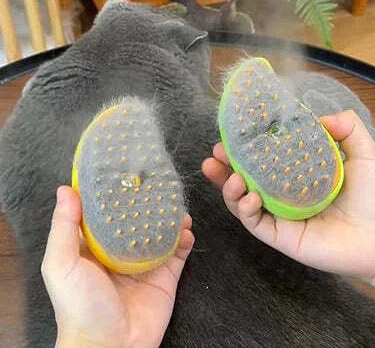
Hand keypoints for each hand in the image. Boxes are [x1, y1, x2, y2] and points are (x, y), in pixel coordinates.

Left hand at [41, 186, 193, 347]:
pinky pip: (178, 251)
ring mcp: (145, 262)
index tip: (125, 170)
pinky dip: (185, 238)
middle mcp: (121, 250)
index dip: (115, 192)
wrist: (111, 347)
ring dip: (171, 217)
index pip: (106, 211)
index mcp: (96, 245)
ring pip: (161, 231)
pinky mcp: (165, 275)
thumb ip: (64, 227)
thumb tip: (64, 189)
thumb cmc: (80, 306)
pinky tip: (186, 231)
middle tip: (159, 184)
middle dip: (149, 202)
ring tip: (178, 206)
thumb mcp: (62, 265)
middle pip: (138, 218)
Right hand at [202, 110, 374, 281]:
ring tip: (230, 176)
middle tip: (214, 154)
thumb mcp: (364, 152)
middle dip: (225, 167)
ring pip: (242, 201)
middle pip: (245, 179)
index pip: (264, 158)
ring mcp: (280, 216)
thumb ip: (347, 128)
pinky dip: (245, 209)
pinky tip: (250, 196)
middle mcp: (284, 193)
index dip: (246, 146)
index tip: (232, 133)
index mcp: (297, 173)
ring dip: (229, 188)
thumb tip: (322, 117)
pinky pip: (254, 223)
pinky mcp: (281, 236)